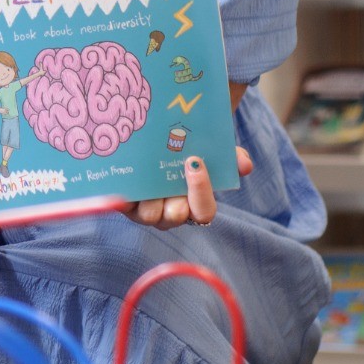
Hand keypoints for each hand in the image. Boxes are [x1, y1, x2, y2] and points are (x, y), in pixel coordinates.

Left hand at [123, 146, 253, 229]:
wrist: (158, 146)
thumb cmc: (188, 155)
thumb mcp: (211, 152)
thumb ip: (231, 157)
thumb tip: (245, 165)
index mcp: (195, 204)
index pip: (204, 211)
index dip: (201, 191)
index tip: (194, 163)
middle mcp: (172, 212)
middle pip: (175, 217)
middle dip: (175, 203)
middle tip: (170, 183)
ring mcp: (148, 210)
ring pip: (150, 216)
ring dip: (150, 201)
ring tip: (146, 182)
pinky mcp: (126, 204)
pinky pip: (122, 207)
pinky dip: (120, 201)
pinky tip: (118, 192)